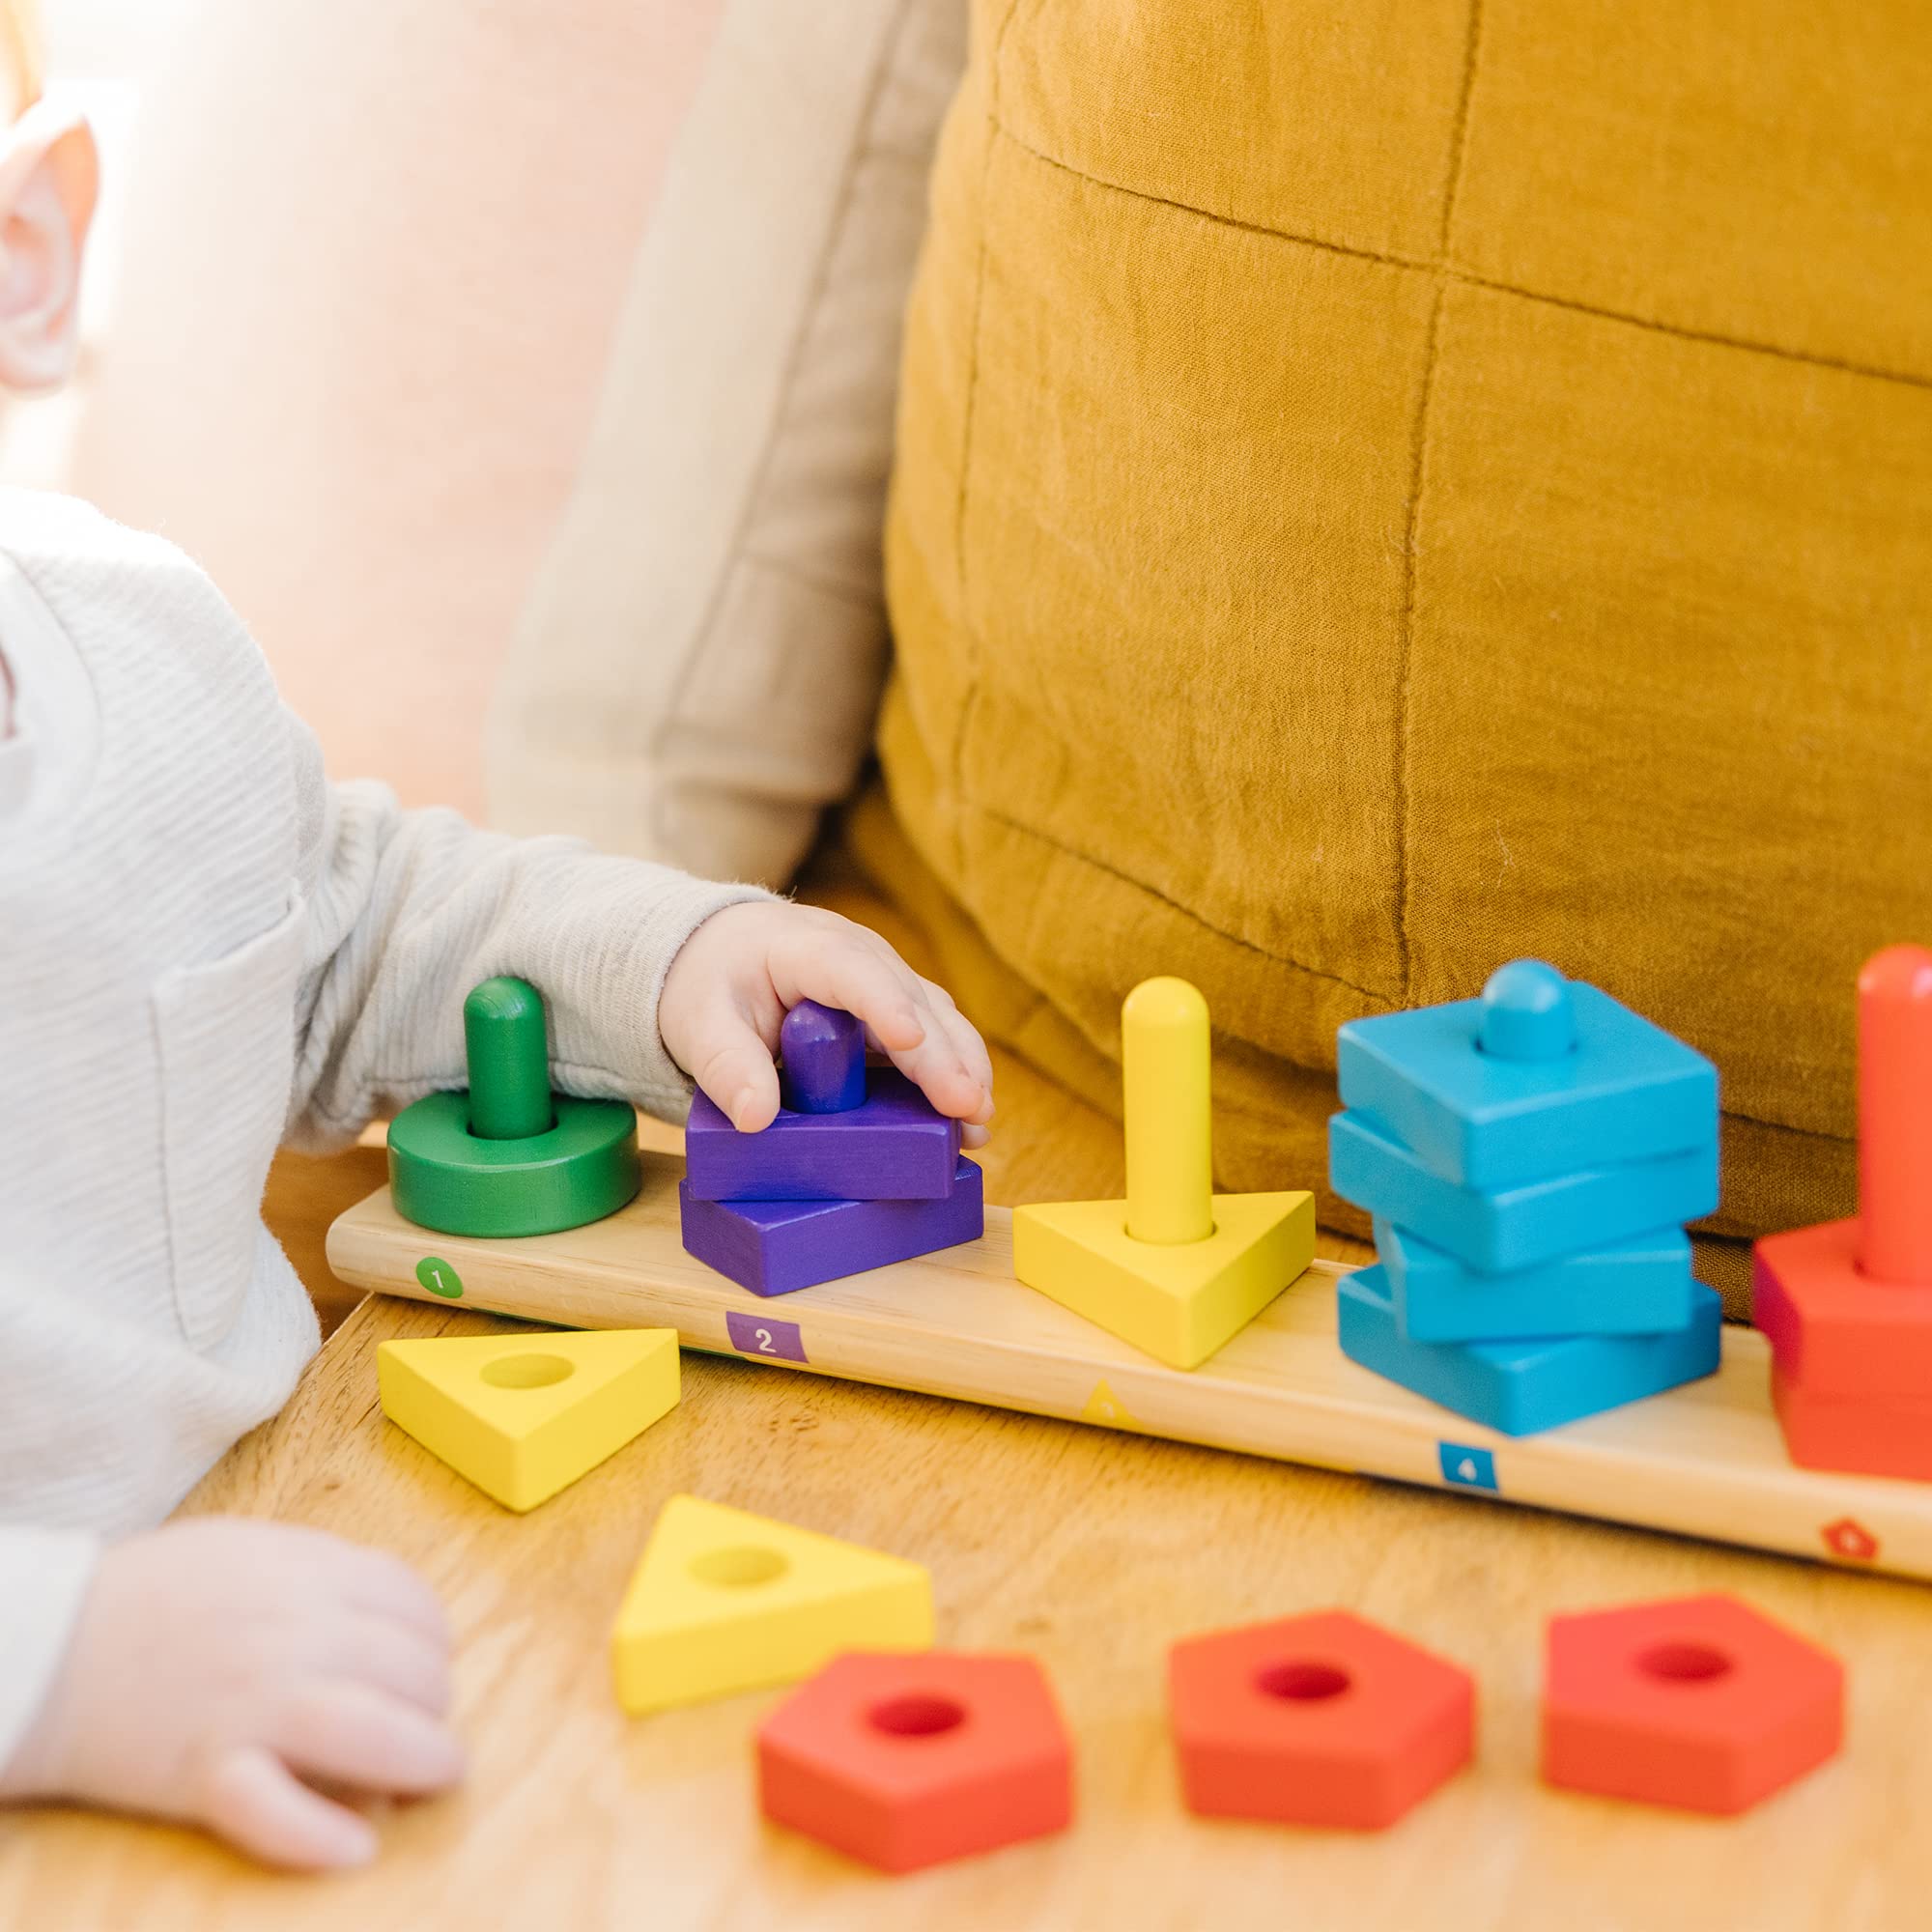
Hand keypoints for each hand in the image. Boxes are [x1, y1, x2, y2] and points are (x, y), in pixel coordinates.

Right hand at [0, 1518, 461, 1869]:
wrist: (46, 1645)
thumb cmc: (149, 1596)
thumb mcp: (248, 1550)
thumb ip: (322, 1572)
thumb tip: (390, 1615)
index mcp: (307, 1575)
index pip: (414, 1607)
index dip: (435, 1644)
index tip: (429, 1669)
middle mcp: (294, 1634)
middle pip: (410, 1671)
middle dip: (434, 1705)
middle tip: (428, 1729)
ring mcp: (252, 1703)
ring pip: (373, 1732)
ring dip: (422, 1761)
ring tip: (433, 1776)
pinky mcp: (204, 1771)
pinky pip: (278, 1810)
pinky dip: (324, 1835)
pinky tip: (356, 1848)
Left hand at [660, 901, 994, 1142]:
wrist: (723, 953)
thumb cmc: (712, 983)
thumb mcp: (700, 1024)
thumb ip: (726, 1067)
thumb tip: (756, 1119)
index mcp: (808, 948)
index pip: (852, 971)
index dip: (884, 1005)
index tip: (911, 1042)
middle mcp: (862, 956)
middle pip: (913, 1000)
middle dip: (944, 1054)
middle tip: (968, 1106)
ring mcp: (887, 981)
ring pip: (939, 1018)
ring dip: (963, 1067)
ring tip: (978, 1120)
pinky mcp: (898, 1009)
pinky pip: (937, 1037)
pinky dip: (956, 1072)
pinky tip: (971, 1116)